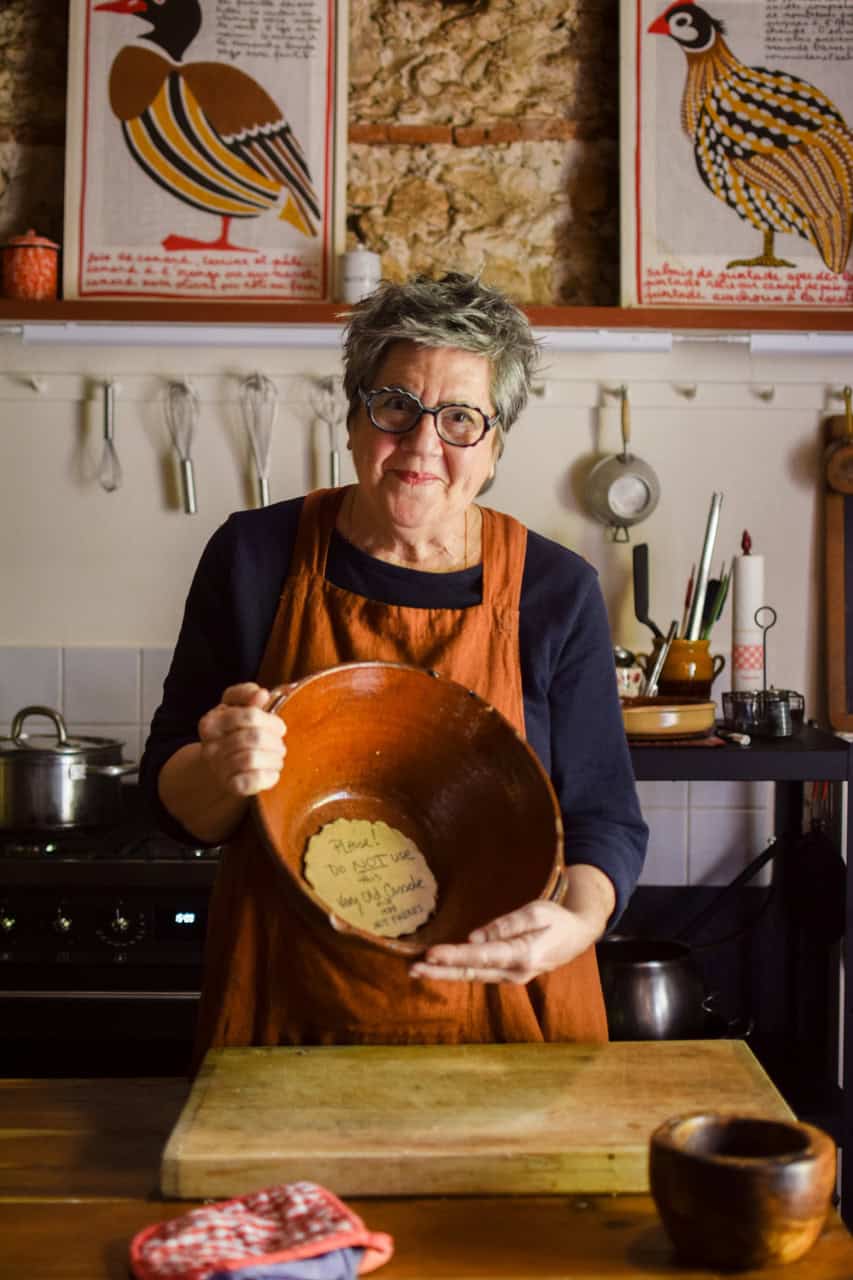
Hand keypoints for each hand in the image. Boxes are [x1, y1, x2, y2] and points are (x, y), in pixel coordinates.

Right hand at [197, 682, 287, 796]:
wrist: (222, 766)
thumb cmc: (235, 731)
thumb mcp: (237, 707)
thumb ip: (247, 694)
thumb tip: (261, 694)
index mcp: (211, 723)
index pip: (250, 716)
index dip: (272, 722)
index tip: (280, 728)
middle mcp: (210, 746)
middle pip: (255, 738)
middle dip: (275, 741)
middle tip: (280, 745)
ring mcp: (218, 768)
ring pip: (253, 758)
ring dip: (274, 758)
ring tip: (277, 758)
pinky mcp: (231, 786)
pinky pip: (254, 779)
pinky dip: (270, 775)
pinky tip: (272, 772)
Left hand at [409, 899, 598, 985]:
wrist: (577, 935)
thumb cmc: (557, 918)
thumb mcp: (536, 912)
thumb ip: (507, 925)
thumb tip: (474, 937)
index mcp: (522, 955)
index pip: (481, 957)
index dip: (454, 956)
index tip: (431, 953)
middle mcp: (514, 973)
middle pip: (471, 972)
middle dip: (440, 971)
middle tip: (413, 969)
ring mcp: (511, 977)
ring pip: (473, 976)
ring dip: (445, 973)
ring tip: (417, 970)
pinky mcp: (508, 974)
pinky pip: (479, 973)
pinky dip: (458, 970)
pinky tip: (440, 968)